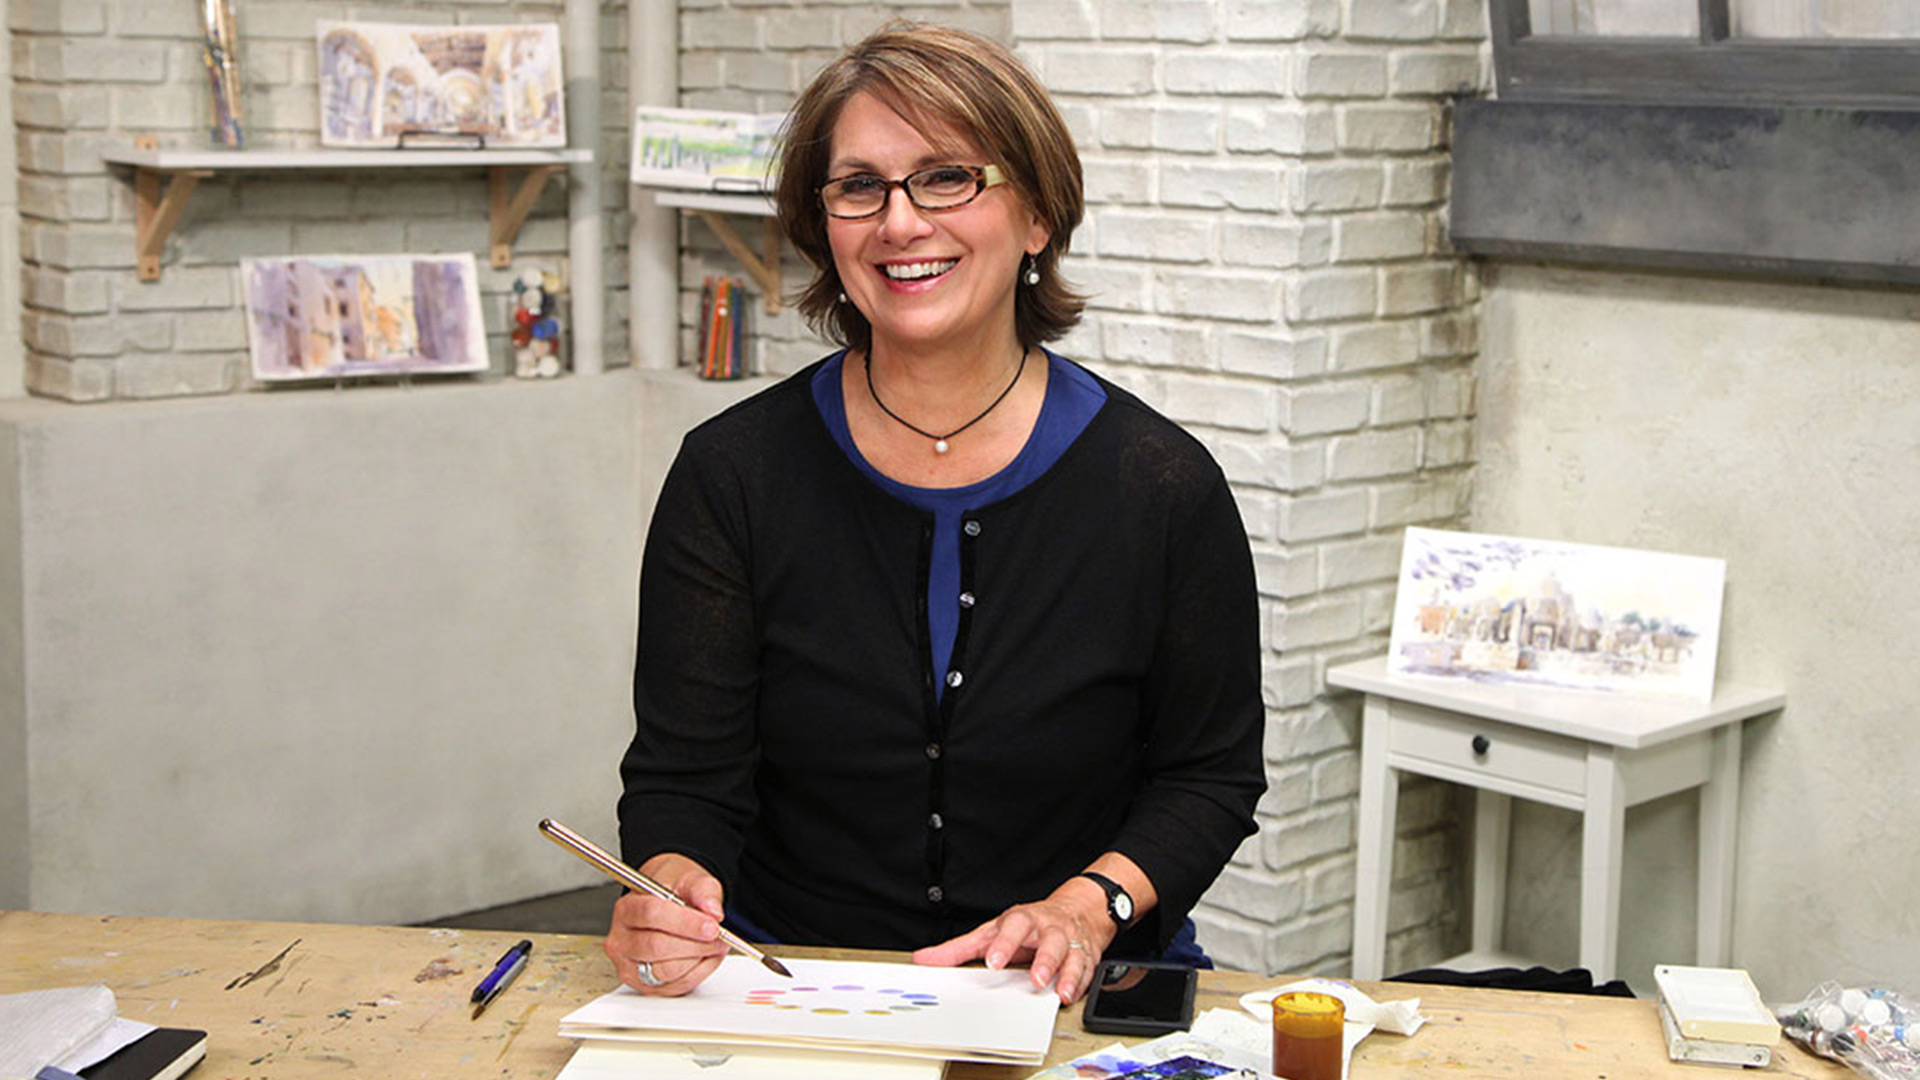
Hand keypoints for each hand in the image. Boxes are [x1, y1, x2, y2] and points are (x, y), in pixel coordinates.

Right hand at [601, 854, 729, 995]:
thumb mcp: (690, 881)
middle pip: (657, 946)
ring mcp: (630, 967)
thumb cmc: (674, 896)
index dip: (685, 922)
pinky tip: (706, 956)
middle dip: (695, 943)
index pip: (652, 915)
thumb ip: (703, 890)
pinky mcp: (645, 986)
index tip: (711, 925)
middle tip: (718, 936)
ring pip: (666, 971)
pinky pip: (676, 985)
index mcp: (627, 909)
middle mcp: (622, 940)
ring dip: (698, 958)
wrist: (668, 908)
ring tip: (715, 944)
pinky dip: (699, 972)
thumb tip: (713, 910)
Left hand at [911, 881, 1114, 1004]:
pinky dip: (1082, 982)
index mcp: (1023, 920)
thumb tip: (924, 959)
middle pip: (1050, 940)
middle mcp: (1049, 928)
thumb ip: (959, 949)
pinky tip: (1073, 994)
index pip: (1014, 926)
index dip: (1004, 943)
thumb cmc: (1026, 926)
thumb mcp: (991, 931)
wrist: (1074, 910)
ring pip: (1073, 954)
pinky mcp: (1086, 956)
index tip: (993, 962)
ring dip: (1068, 973)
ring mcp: (1070, 942)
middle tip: (1035, 979)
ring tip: (1060, 992)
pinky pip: (1087, 969)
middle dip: (1044, 959)